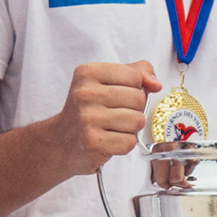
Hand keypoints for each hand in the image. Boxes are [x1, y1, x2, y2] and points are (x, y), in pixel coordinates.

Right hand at [47, 58, 158, 176]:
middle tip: (114, 114)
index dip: (135, 88)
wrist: (61, 141)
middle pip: (138, 99)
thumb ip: (137, 72)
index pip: (135, 76)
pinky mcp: (92, 143)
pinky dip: (124, 144)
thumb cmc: (90, 109)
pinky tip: (109, 141)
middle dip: (134, 109)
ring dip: (130, 128)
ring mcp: (87, 119)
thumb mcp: (108, 81)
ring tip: (112, 127)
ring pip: (137, 121)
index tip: (118, 95)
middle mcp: (84, 94)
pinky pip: (129, 142)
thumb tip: (156, 84)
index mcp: (88, 72)